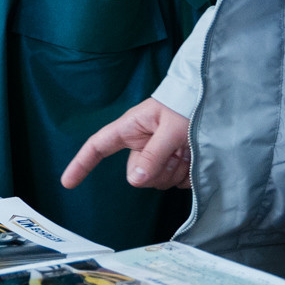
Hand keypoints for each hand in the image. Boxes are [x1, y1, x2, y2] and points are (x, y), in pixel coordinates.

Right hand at [62, 98, 191, 190]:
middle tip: (177, 154)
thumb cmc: (190, 104)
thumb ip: (153, 154)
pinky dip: (187, 175)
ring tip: (188, 151)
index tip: (67, 182)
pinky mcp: (175, 165)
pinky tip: (194, 159)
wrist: (217, 102)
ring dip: (175, 171)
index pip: (98, 146)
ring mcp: (158, 156)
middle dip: (157, 170)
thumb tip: (135, 180)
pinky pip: (176, 183)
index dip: (81, 163)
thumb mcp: (172, 128)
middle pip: (136, 174)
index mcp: (132, 128)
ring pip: (157, 181)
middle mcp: (142, 143)